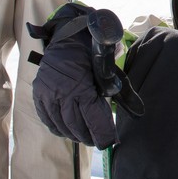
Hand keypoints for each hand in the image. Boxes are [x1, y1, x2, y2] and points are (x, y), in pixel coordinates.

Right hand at [29, 4, 116, 148]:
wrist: (67, 36)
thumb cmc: (92, 53)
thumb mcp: (109, 70)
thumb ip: (122, 92)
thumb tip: (139, 112)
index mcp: (80, 86)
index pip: (93, 119)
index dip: (103, 134)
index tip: (111, 142)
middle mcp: (61, 93)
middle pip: (77, 127)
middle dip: (90, 137)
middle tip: (99, 141)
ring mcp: (47, 95)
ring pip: (62, 126)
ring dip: (75, 135)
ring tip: (85, 136)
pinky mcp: (38, 95)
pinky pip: (48, 120)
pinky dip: (59, 128)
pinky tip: (68, 130)